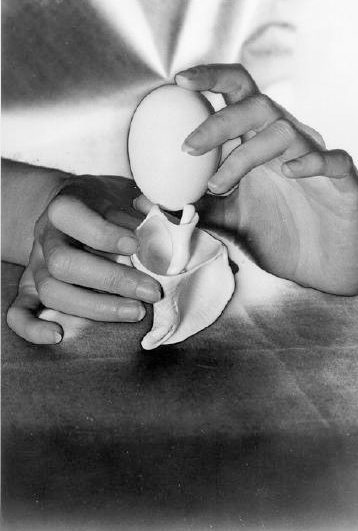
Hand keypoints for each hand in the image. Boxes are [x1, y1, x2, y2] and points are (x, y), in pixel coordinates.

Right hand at [6, 175, 160, 343]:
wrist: (71, 207)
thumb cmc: (103, 204)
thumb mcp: (120, 194)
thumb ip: (141, 210)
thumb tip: (166, 232)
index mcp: (65, 207)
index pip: (73, 217)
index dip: (104, 233)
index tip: (136, 246)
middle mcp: (46, 237)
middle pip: (63, 263)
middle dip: (112, 280)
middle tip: (151, 290)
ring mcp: (35, 265)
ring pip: (51, 291)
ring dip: (95, 307)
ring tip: (137, 312)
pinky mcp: (29, 289)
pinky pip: (17, 312)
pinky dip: (32, 328)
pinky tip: (59, 336)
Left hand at [174, 63, 357, 294]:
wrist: (326, 268)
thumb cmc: (279, 235)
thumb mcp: (229, 221)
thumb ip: (194, 207)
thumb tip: (143, 202)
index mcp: (260, 141)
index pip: (238, 94)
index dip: (212, 78)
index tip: (177, 81)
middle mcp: (289, 141)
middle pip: (257, 105)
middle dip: (219, 120)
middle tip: (186, 147)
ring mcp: (317, 157)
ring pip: (285, 131)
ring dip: (247, 154)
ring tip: (220, 185)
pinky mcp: (344, 180)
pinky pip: (332, 159)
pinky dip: (310, 162)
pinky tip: (289, 173)